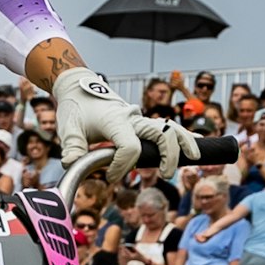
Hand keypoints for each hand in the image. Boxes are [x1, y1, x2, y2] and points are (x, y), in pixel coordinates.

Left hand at [54, 66, 185, 177]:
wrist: (79, 88)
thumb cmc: (75, 108)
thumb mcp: (67, 128)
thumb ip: (71, 147)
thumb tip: (72, 164)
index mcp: (116, 121)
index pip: (130, 147)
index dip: (122, 166)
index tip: (109, 177)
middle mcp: (133, 119)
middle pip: (162, 134)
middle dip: (168, 155)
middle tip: (164, 175)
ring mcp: (140, 120)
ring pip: (171, 128)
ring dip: (184, 142)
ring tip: (194, 157)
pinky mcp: (143, 122)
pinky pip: (168, 127)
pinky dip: (183, 136)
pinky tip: (197, 144)